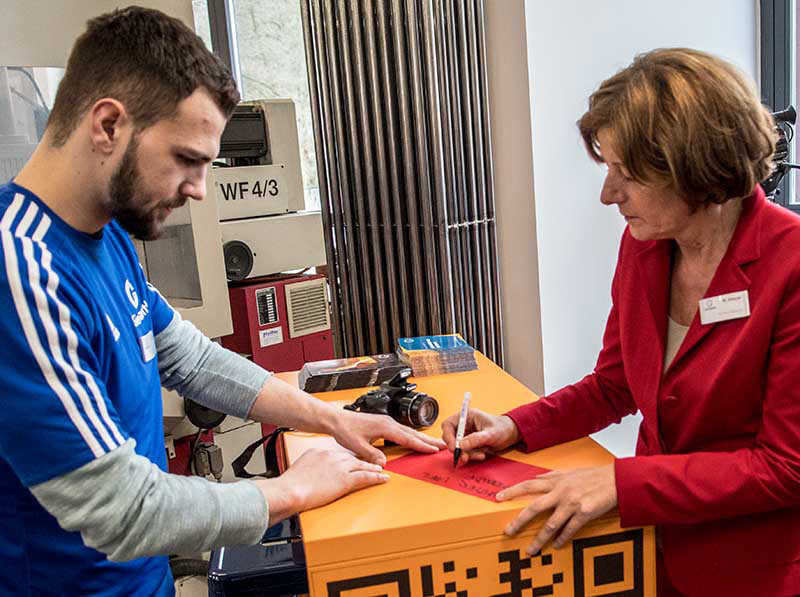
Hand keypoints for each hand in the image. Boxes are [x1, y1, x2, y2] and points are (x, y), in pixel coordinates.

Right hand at [255, 448, 388, 524]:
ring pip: (361, 465)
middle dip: (361, 461)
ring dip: (372, 467)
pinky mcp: (345, 479)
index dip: (345, 460)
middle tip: (370, 463)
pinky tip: (383, 478)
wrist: (290, 490)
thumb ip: (307, 469)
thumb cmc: (290, 485)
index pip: (336, 455)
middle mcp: (331, 456)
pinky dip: (376, 477)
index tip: (349, 463)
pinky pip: (365, 476)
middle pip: (350, 458)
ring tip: (380, 469)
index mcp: (318, 452)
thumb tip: (308, 476)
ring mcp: (339, 467)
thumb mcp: (298, 470)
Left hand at [330, 408, 445, 465]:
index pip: (407, 438)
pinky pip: (403, 431)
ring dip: (423, 438)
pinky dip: (413, 436)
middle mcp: (389, 423)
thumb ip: (371, 454)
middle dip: (429, 440)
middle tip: (443, 445)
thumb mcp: (357, 446)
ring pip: (409, 431)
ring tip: (435, 443)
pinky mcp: (384, 424)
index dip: (421, 445)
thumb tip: (384, 463)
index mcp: (385, 427)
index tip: (434, 450)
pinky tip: (416, 439)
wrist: (337, 420)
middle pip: (413, 433)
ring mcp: (387, 422)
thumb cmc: (346, 430)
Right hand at [441, 408, 520, 465]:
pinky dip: (471, 456)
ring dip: (465, 454)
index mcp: (466, 416)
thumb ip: (476, 439)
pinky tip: (481, 455)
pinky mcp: (470, 444)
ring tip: (479, 456)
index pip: (448, 424)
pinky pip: (464, 452)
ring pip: (457, 447)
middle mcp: (463, 425)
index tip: (454, 447)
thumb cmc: (502, 428)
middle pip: (449, 437)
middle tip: (463, 457)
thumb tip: (460, 445)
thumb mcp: (490, 434)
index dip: (448, 436)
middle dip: (456, 448)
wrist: (510, 435)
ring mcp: (466, 435)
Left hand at [496, 464, 617, 554]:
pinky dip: (562, 539)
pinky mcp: (584, 513)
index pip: (528, 484)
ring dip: (539, 539)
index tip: (498, 497)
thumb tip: (537, 477)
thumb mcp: (569, 472)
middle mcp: (561, 491)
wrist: (616, 480)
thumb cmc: (592, 476)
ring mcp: (572, 503)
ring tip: (531, 550)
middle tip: (507, 531)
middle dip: (519, 521)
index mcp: (555, 480)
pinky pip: (570, 530)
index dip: (512, 491)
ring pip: (550, 524)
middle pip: (534, 507)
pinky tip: (556, 546)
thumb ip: (552, 475)